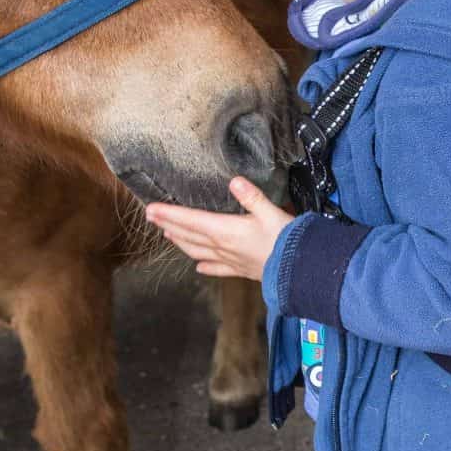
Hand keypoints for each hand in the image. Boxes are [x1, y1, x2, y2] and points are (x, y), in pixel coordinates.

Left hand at [145, 177, 293, 280]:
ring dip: (181, 242)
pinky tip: (199, 267)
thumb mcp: (270, 212)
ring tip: (168, 235)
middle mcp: (222, 247)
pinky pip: (216, 269)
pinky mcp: (239, 269)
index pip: (190, 220)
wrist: (299, 269)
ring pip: (197, 252)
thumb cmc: (285, 239)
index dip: (169, 214)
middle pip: (188, 236)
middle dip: (168, 225)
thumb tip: (234, 180)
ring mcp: (229, 260)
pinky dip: (205, 266)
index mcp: (225, 231)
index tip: (150, 209)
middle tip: (151, 217)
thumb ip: (251, 196)